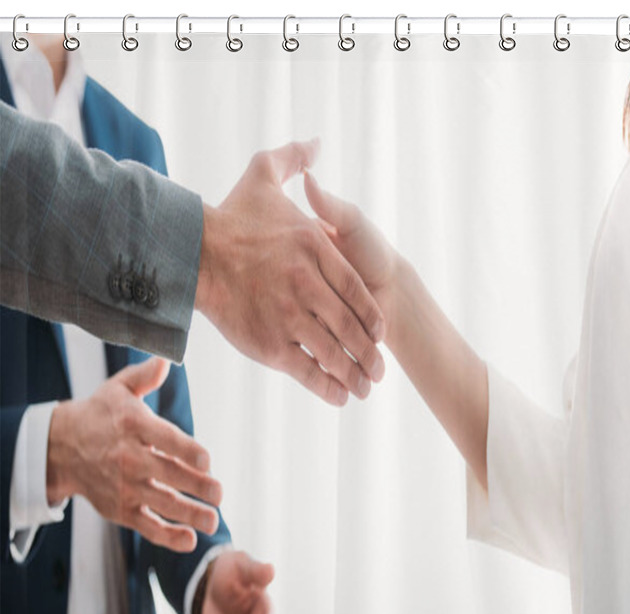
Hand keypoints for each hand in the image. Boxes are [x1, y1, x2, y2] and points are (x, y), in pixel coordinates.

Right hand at [46, 357, 221, 552]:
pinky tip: (189, 541)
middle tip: (219, 493)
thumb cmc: (99, 414)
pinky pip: (146, 526)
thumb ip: (145, 376)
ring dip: (189, 514)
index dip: (187, 451)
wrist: (59, 447)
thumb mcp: (118, 388)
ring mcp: (125, 487)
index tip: (207, 461)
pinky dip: (167, 536)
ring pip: (161, 503)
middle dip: (196, 486)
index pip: (165, 440)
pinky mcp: (121, 509)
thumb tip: (166, 360)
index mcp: (134, 427)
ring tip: (213, 521)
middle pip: (168, 474)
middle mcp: (129, 458)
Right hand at [196, 140, 385, 405]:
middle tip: (379, 372)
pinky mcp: (269, 344)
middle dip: (369, 355)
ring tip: (364, 389)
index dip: (373, 316)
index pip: (357, 290)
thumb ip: (294, 160)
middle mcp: (306, 283)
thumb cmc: (231, 217)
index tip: (381, 331)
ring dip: (354, 375)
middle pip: (351, 327)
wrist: (190, 251)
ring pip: (333, 352)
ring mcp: (288, 315)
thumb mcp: (263, 178)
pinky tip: (340, 396)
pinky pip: (307, 370)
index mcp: (314, 248)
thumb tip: (317, 142)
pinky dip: (328, 386)